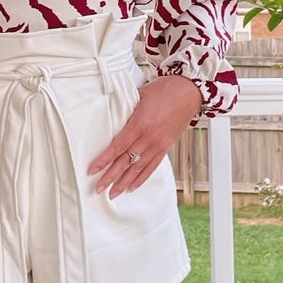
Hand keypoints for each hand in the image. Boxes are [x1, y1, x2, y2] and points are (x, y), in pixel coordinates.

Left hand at [86, 75, 202, 197]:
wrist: (189, 92)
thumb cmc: (165, 89)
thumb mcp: (140, 95)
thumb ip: (126, 108)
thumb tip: (111, 114)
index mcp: (139, 124)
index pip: (117, 147)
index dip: (104, 160)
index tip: (92, 170)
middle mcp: (148, 138)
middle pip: (125, 162)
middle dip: (110, 177)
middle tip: (98, 188)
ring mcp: (158, 144)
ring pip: (138, 168)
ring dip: (124, 182)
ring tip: (113, 193)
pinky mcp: (166, 147)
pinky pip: (152, 166)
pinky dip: (141, 178)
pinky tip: (132, 187)